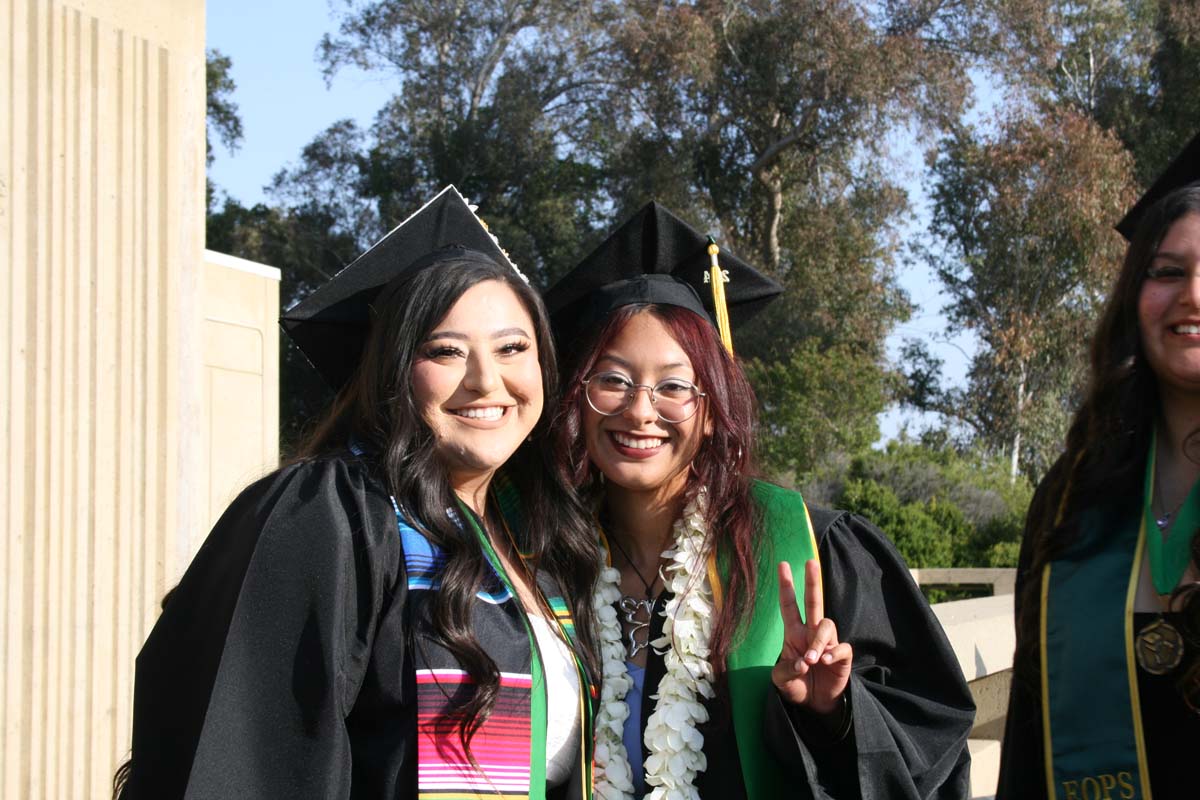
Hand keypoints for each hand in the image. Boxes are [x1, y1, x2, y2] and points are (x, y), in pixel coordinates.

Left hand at [771, 559, 852, 715]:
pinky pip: (841, 647)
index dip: (786, 586)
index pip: (789, 605)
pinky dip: (833, 653)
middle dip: (812, 582)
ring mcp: (828, 643)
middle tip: (810, 562)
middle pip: (813, 601)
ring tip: (811, 659)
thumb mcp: (781, 681)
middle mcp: (811, 633)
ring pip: (827, 625)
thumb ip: (786, 670)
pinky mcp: (842, 656)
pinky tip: (825, 661)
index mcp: (793, 633)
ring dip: (818, 641)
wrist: (814, 705)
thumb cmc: (796, 686)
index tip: (783, 564)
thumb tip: (803, 662)